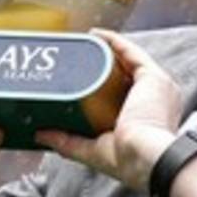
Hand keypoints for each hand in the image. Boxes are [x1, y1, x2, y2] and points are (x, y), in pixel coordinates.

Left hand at [36, 28, 181, 192]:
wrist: (146, 157)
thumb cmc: (128, 161)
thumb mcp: (92, 150)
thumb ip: (67, 142)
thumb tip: (41, 135)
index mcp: (146, 117)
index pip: (123, 94)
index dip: (104, 84)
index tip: (83, 78)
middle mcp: (154, 99)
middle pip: (126, 74)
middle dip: (104, 64)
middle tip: (81, 57)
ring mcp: (156, 86)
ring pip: (129, 60)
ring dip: (108, 49)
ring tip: (86, 41)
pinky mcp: (153, 76)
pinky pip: (132, 51)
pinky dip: (114, 41)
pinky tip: (97, 35)